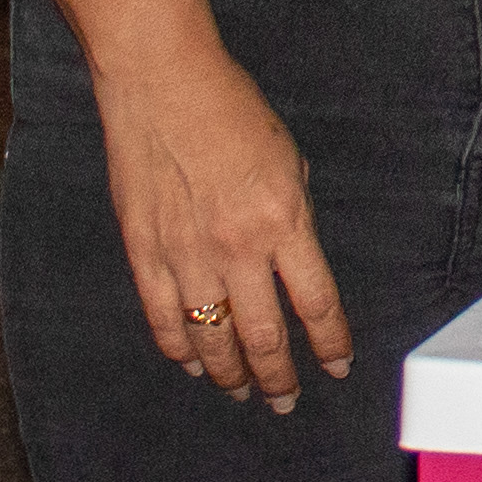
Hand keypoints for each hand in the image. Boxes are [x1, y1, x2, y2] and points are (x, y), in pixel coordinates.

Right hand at [96, 41, 352, 412]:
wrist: (163, 82)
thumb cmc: (231, 111)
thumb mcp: (289, 161)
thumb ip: (293, 220)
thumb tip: (293, 268)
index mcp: (284, 221)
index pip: (317, 304)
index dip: (330, 345)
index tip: (337, 366)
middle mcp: (237, 248)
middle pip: (265, 337)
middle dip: (281, 378)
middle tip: (287, 399)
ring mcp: (186, 254)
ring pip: (212, 340)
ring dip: (230, 375)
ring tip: (242, 392)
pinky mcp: (144, 252)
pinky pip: (163, 319)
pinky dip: (179, 349)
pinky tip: (193, 364)